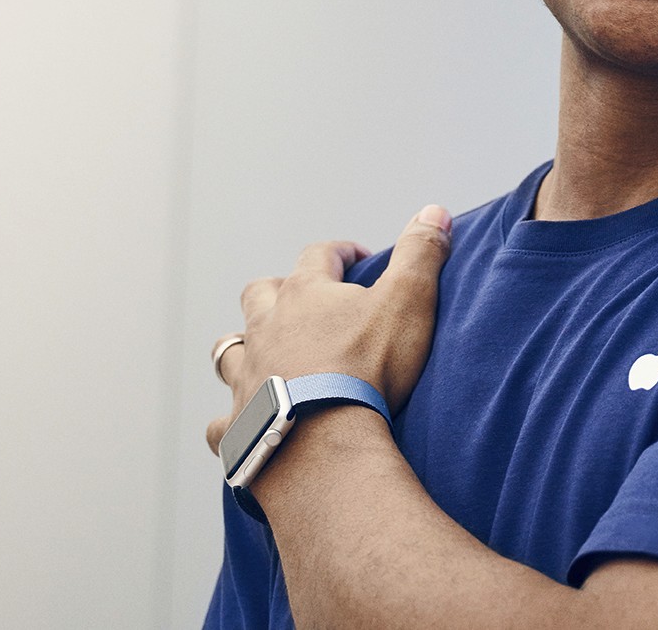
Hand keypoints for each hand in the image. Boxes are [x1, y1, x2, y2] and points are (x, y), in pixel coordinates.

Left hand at [205, 208, 451, 454]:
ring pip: (230, 349)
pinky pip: (222, 422)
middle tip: (304, 302)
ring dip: (244, 346)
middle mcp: (266, 328)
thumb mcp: (408, 301)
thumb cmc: (368, 370)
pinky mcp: (237, 426)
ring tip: (264, 352)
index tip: (360, 259)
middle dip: (278, 290)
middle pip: (260, 293)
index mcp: (305, 294)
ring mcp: (246, 377)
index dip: (341, 253)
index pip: (320, 255)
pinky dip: (231, 421)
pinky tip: (243, 424)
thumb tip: (435, 211)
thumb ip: (421, 254)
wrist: (325, 446)